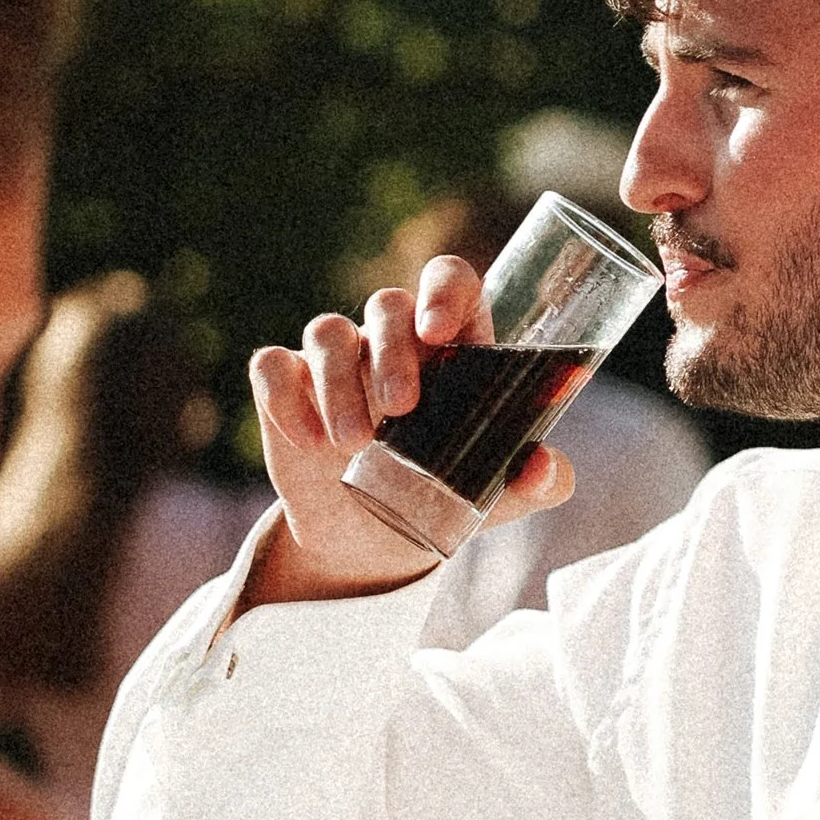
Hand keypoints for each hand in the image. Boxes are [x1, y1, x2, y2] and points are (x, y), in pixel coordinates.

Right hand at [244, 253, 573, 601]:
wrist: (377, 539)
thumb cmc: (446, 491)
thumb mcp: (498, 493)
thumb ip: (538, 480)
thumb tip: (546, 470)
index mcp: (452, 345)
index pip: (450, 280)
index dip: (443, 289)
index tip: (439, 332)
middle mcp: (393, 339)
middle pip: (388, 306)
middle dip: (392, 352)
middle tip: (402, 409)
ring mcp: (337, 360)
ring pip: (328, 333)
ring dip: (338, 385)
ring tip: (353, 446)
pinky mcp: (288, 386)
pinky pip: (273, 367)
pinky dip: (285, 398)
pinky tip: (307, 440)